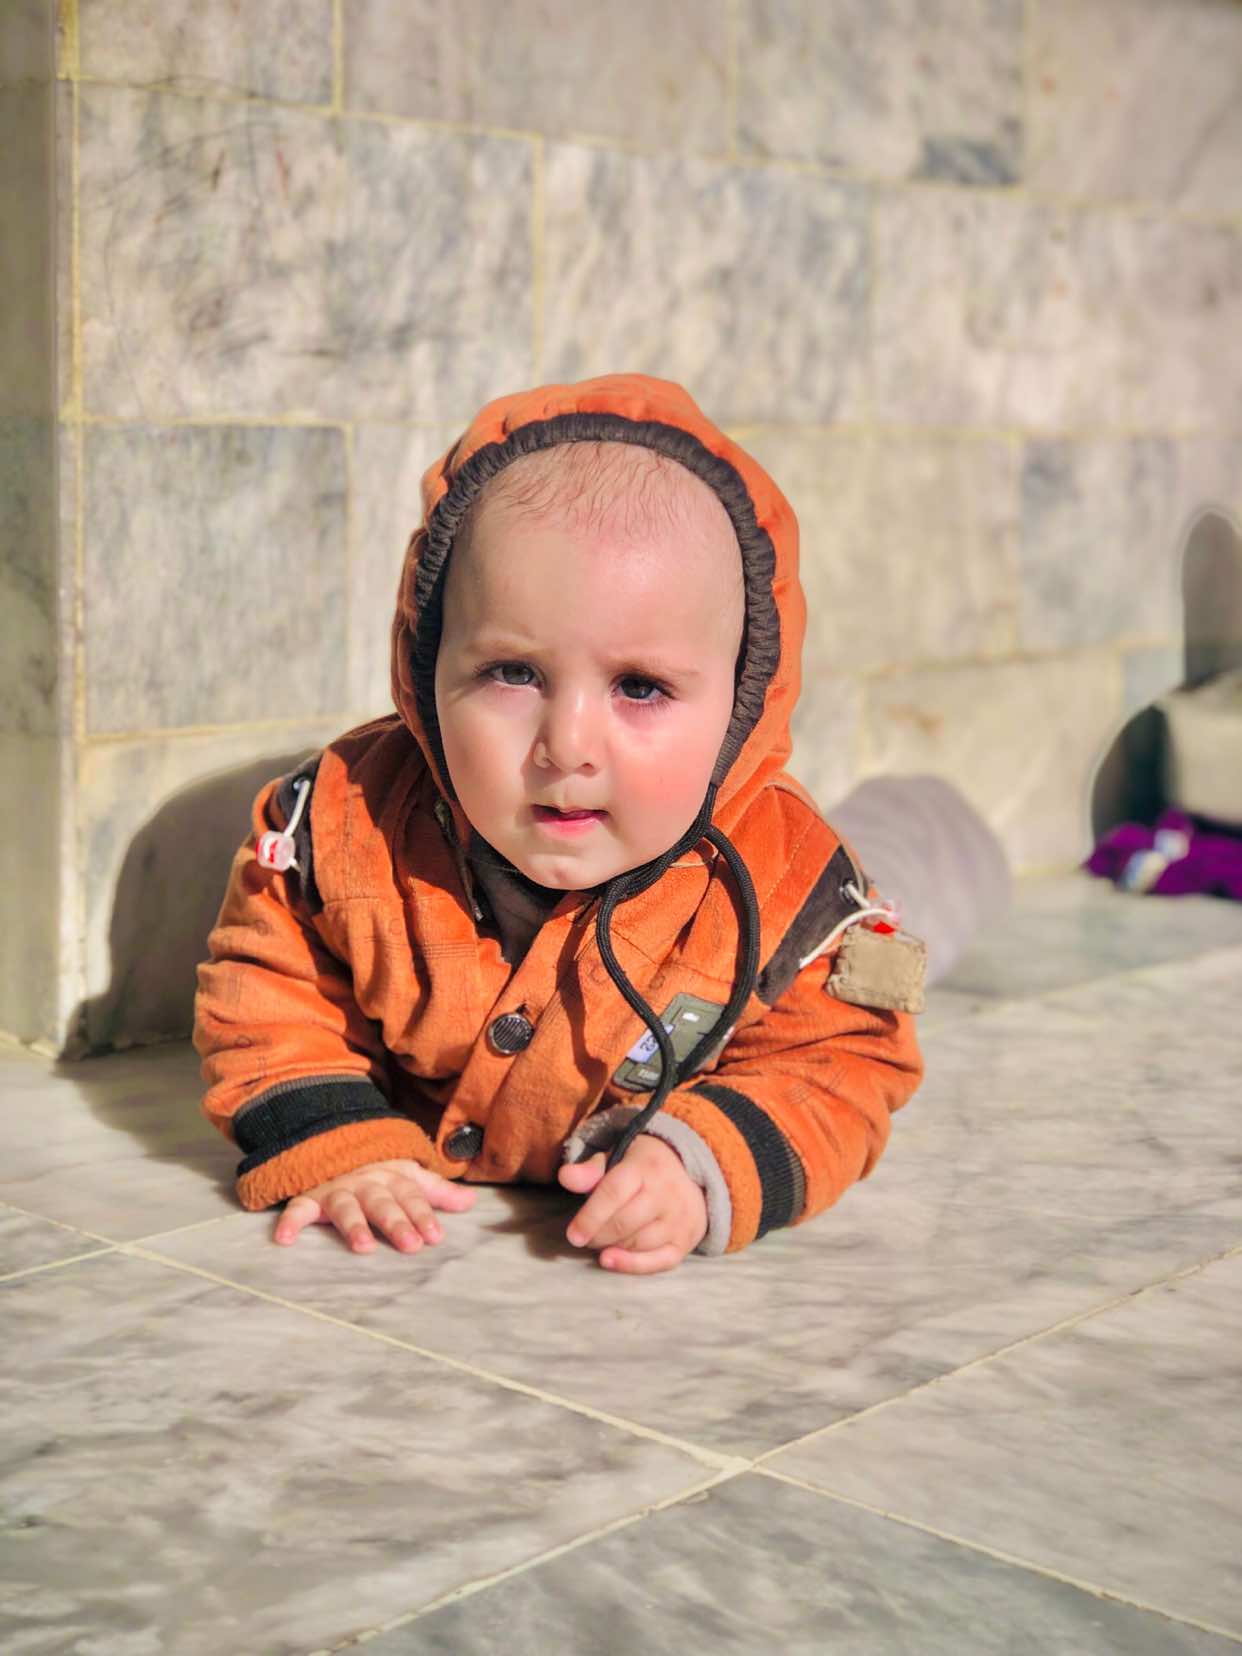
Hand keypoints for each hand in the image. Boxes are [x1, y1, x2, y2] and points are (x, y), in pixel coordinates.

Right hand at [274, 1159, 476, 1253]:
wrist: (333, 1141)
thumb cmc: (378, 1170)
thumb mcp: (408, 1175)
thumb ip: (437, 1191)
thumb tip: (472, 1202)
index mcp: (392, 1178)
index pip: (411, 1196)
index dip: (423, 1214)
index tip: (435, 1236)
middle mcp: (365, 1183)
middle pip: (382, 1203)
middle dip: (397, 1222)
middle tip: (411, 1245)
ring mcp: (336, 1190)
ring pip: (345, 1207)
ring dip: (353, 1226)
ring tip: (364, 1247)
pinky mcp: (309, 1197)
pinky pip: (297, 1208)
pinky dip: (290, 1221)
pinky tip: (286, 1239)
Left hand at [557, 1133, 707, 1274]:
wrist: (690, 1172)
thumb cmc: (641, 1168)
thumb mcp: (615, 1158)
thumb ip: (590, 1170)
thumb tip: (565, 1177)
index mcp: (645, 1166)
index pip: (614, 1192)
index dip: (590, 1217)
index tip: (573, 1236)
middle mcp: (666, 1191)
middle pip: (625, 1223)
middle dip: (598, 1235)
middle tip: (586, 1237)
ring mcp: (679, 1217)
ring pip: (639, 1243)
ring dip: (613, 1247)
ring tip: (602, 1241)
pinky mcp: (686, 1239)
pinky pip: (660, 1261)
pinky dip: (633, 1265)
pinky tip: (612, 1261)